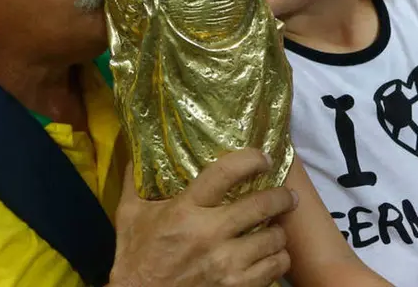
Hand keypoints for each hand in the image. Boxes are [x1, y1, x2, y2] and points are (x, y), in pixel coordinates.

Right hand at [108, 148, 296, 286]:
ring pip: (274, 238)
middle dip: (282, 196)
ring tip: (276, 227)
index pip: (225, 174)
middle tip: (287, 195)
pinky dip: (277, 258)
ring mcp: (225, 263)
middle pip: (261, 205)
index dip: (250, 160)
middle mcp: (209, 234)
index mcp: (185, 210)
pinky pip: (274, 268)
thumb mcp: (130, 214)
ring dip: (278, 231)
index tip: (263, 158)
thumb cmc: (136, 256)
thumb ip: (136, 181)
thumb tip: (138, 149)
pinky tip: (270, 254)